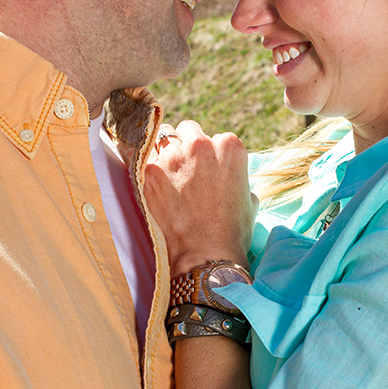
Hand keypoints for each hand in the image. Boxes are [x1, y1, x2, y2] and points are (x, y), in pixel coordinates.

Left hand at [144, 121, 256, 274]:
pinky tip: (144, 174)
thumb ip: (239, 179)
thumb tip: (230, 179)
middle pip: (188, 131)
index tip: (206, 170)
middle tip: (184, 171)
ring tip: (165, 174)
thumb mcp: (249, 200)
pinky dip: (141, 163)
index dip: (210, 155)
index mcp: (230, 147)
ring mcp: (173, 157)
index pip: (216, 137)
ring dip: (164, 152)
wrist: (206, 257)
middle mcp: (201, 145)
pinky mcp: (149, 172)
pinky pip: (138, 154)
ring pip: (162, 138)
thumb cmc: (231, 233)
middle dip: (186, 147)